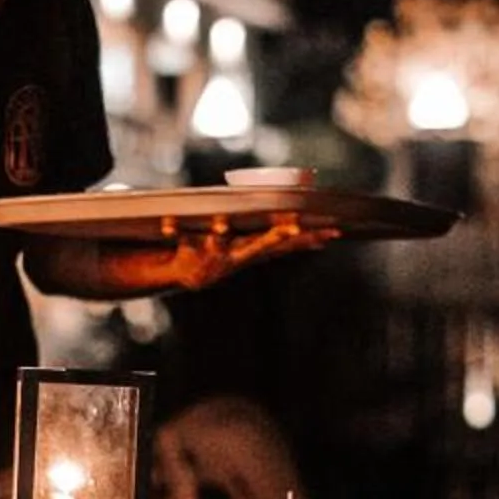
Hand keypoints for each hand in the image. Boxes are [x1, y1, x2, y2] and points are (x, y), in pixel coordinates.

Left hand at [170, 218, 339, 289]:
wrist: (189, 275)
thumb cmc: (227, 255)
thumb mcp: (256, 248)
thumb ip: (283, 242)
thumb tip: (318, 240)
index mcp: (253, 249)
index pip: (286, 244)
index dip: (308, 239)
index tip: (331, 232)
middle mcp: (237, 253)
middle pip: (260, 245)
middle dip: (276, 237)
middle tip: (293, 228)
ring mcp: (213, 253)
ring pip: (218, 239)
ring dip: (220, 231)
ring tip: (221, 225)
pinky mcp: (190, 250)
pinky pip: (181, 236)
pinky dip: (174, 229)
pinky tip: (168, 223)